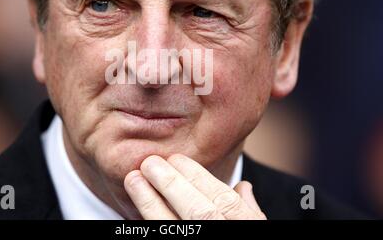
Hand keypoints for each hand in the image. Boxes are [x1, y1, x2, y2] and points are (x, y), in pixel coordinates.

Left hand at [124, 154, 266, 219]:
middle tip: (149, 163)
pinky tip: (132, 216)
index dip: (196, 176)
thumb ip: (249, 213)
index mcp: (244, 229)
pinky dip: (146, 228)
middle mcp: (222, 238)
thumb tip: (243, 186)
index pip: (222, 199)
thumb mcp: (257, 233)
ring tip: (133, 180)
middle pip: (198, 211)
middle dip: (171, 184)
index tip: (175, 159)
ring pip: (173, 229)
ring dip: (150, 204)